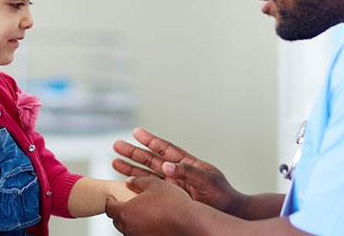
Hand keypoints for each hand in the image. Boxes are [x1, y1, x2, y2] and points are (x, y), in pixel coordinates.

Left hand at [105, 176, 193, 235]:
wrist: (190, 223)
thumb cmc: (173, 203)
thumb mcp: (155, 184)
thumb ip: (139, 182)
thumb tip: (130, 181)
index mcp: (126, 211)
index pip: (109, 207)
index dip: (111, 200)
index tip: (114, 197)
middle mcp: (129, 227)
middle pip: (117, 220)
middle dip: (120, 211)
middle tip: (127, 204)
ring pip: (128, 229)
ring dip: (131, 221)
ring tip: (140, 213)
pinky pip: (139, 234)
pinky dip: (141, 229)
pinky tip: (151, 222)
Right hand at [112, 127, 241, 214]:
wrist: (228, 212)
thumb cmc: (223, 195)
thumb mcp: (207, 179)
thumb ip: (187, 171)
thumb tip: (166, 165)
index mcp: (187, 163)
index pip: (165, 149)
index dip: (150, 140)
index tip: (136, 132)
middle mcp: (177, 173)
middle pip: (151, 160)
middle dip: (134, 153)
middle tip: (117, 145)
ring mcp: (172, 186)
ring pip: (147, 175)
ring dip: (131, 168)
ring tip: (115, 162)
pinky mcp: (170, 198)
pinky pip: (150, 190)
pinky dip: (138, 187)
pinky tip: (126, 183)